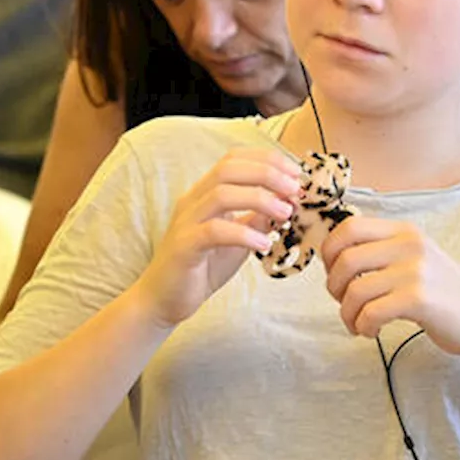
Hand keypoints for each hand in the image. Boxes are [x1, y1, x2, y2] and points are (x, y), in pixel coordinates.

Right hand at [134, 149, 299, 327]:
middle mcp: (193, 200)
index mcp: (205, 193)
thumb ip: (257, 218)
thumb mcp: (238, 239)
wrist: (164, 300)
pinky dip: (244, 234)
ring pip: (222, 195)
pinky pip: (214, 231)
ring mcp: (186, 221)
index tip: (295, 172)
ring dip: (260, 199)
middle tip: (295, 188)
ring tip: (286, 213)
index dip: (266, 159)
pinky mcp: (184, 246)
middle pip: (228, 168)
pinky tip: (264, 244)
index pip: (234, 159)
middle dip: (267, 173)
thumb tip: (287, 201)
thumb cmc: (203, 268)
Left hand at [322, 218, 459, 368]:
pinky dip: (363, 327)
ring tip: (359, 324)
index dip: (329, 252)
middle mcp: (409, 244)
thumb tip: (336, 257)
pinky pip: (370, 313)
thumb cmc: (445, 294)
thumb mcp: (416, 258)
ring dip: (347, 314)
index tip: (335, 274)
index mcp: (404, 231)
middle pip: (344, 258)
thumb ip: (383, 251)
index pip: (348, 227)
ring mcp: (415, 270)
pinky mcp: (419, 299)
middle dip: (334, 287)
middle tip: (345, 304)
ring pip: (354, 290)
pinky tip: (372, 331)